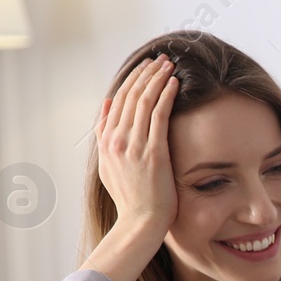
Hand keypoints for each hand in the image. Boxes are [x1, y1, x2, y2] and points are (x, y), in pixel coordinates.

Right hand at [83, 56, 180, 280]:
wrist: (139, 222)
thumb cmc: (131, 198)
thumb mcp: (108, 165)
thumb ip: (105, 134)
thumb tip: (106, 104)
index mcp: (106, 141)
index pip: (117, 101)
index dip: (132, 81)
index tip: (145, 68)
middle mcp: (116, 140)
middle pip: (130, 96)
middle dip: (146, 73)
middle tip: (160, 59)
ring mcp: (133, 146)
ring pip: (144, 101)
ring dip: (157, 78)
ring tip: (169, 64)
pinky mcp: (153, 153)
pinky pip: (159, 116)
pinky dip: (166, 96)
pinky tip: (175, 83)